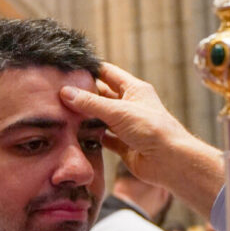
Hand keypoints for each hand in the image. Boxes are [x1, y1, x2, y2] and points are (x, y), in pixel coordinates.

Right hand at [61, 63, 223, 215]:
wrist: (170, 161)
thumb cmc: (151, 129)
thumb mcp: (119, 111)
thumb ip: (91, 103)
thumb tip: (66, 92)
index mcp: (134, 90)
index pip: (108, 73)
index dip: (91, 70)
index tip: (69, 69)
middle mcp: (130, 105)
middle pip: (103, 96)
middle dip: (84, 95)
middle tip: (59, 93)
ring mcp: (127, 126)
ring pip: (102, 117)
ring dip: (86, 117)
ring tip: (62, 113)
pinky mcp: (124, 145)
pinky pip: (104, 138)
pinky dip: (92, 137)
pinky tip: (76, 135)